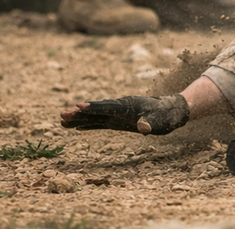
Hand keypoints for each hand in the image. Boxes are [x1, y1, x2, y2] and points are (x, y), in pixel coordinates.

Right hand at [61, 95, 188, 134]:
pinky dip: (87, 123)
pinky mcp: (117, 120)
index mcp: (128, 106)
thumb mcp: (162, 121)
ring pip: (95, 115)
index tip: (79, 106)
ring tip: (62, 119)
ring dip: (79, 117)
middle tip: (62, 114)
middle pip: (97, 110)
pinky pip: (99, 121)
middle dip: (80, 112)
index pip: (108, 107)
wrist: (172, 110)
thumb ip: (151, 123)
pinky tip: (76, 125)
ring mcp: (117, 114)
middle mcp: (120, 108)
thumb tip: (144, 128)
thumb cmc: (167, 116)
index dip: (94, 107)